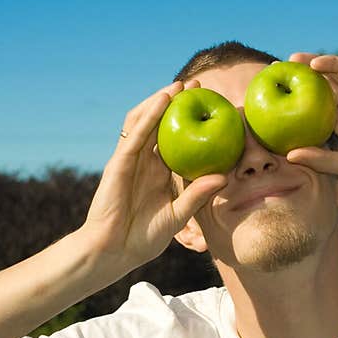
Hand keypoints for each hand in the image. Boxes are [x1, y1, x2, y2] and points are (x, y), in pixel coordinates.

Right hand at [79, 80, 227, 272]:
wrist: (114, 252)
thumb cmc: (142, 239)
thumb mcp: (177, 216)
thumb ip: (197, 195)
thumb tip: (223, 177)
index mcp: (158, 173)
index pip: (175, 139)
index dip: (190, 122)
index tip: (212, 107)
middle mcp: (144, 162)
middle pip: (160, 123)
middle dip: (177, 102)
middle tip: (199, 86)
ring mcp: (130, 160)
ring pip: (144, 121)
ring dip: (161, 100)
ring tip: (180, 85)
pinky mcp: (119, 163)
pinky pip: (135, 134)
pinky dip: (149, 115)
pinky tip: (163, 101)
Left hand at [285, 53, 337, 183]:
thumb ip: (322, 160)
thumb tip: (289, 156)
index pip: (316, 112)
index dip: (296, 106)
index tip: (272, 104)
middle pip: (321, 90)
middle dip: (299, 82)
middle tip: (273, 74)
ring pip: (335, 75)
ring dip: (312, 66)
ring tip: (289, 62)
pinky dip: (334, 64)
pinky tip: (314, 64)